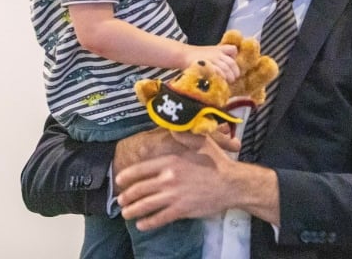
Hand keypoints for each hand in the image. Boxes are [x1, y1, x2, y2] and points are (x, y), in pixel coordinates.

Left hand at [116, 131, 240, 229]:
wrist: (231, 183)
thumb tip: (171, 127)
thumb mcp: (201, 142)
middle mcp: (168, 178)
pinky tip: (142, 224)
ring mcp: (173, 195)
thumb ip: (183, 135)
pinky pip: (159, 218)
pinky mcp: (181, 210)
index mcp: (170, 161)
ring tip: (126, 213)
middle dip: (126, 196)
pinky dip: (148, 222)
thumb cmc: (217, 162)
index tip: (119, 181)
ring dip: (132, 210)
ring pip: (146, 205)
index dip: (127, 177)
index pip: (140, 170)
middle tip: (120, 201)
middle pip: (139, 189)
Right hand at [183, 44, 239, 82]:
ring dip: (229, 77)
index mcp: (219, 49)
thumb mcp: (210, 52)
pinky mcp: (206, 65)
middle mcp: (217, 54)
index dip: (235, 58)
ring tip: (228, 82)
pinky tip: (220, 81)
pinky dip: (220, 77)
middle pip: (231, 63)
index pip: (233, 50)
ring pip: (226, 68)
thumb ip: (220, 57)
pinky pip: (217, 71)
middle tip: (233, 79)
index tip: (233, 68)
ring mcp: (212, 59)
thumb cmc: (196, 56)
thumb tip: (228, 70)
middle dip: (234, 72)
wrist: (183, 55)